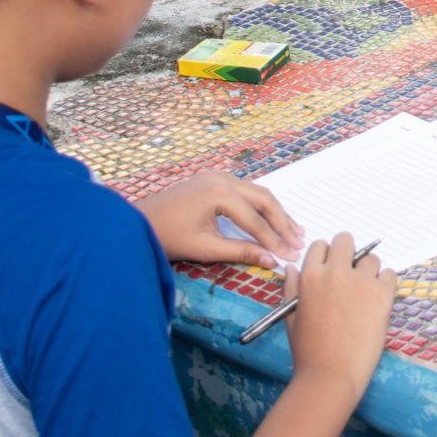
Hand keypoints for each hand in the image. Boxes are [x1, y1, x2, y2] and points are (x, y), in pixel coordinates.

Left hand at [135, 171, 304, 264]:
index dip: (274, 240)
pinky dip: (259, 206)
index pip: (255, 220)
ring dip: (274, 212)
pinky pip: (245, 191)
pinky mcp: (213, 179)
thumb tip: (271, 261)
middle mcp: (223, 178)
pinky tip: (270, 218)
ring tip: (292, 231)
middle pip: (263, 199)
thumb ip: (240, 251)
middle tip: (298, 241)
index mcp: (220, 192)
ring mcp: (218, 176)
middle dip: (282, 222)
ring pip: (257, 193)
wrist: (138, 223)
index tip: (290, 256)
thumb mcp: (205, 247)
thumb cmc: (167, 237)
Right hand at [286, 232, 396, 401]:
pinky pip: (390, 274)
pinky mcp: (383, 294)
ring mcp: (361, 282)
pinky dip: (385, 283)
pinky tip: (377, 300)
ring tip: (364, 293)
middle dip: (348, 253)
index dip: (326, 257)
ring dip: (368, 271)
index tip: (332, 269)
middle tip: (351, 274)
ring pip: (371, 258)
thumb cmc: (308, 351)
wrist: (331, 375)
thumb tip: (292, 268)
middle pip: (346, 240)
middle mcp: (335, 272)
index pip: (320, 245)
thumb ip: (292, 288)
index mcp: (310, 276)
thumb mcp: (292, 317)